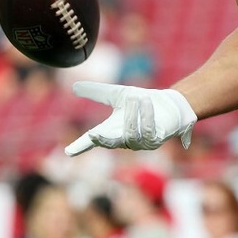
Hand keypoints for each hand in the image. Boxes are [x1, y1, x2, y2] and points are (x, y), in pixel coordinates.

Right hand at [64, 83, 197, 155]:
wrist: (168, 104)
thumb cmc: (142, 101)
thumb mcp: (118, 94)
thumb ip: (97, 92)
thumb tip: (74, 87)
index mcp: (112, 130)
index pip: (93, 139)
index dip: (81, 146)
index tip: (68, 151)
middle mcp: (124, 139)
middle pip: (109, 143)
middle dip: (102, 140)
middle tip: (95, 134)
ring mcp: (140, 142)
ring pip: (131, 133)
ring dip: (133, 114)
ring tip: (136, 98)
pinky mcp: (155, 140)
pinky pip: (148, 131)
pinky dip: (146, 116)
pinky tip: (147, 102)